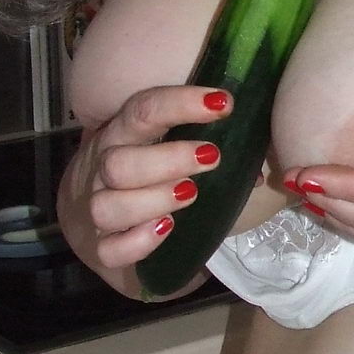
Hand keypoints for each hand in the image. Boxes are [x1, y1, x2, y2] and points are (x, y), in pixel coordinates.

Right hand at [58, 86, 230, 277]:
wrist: (99, 224)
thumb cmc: (148, 181)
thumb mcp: (168, 155)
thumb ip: (205, 154)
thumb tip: (257, 171)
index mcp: (124, 136)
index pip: (142, 111)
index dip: (180, 104)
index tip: (222, 104)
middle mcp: (103, 170)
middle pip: (118, 162)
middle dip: (167, 159)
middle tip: (211, 158)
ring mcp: (96, 210)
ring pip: (108, 206)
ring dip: (152, 199)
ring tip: (190, 194)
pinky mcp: (100, 249)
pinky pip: (110, 249)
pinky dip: (138, 242)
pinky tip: (166, 230)